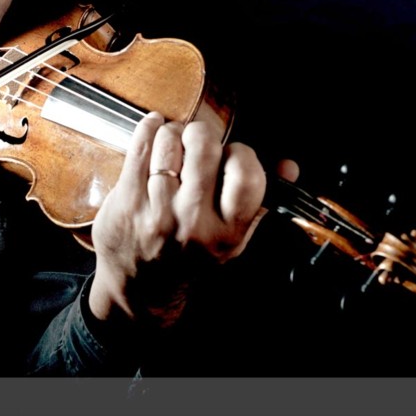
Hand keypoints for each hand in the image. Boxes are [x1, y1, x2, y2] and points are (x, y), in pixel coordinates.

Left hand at [88, 111, 298, 326]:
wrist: (142, 287)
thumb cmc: (190, 255)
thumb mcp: (233, 238)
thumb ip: (260, 200)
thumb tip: (288, 166)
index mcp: (227, 231)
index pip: (246, 174)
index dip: (240, 153)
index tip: (230, 153)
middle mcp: (192, 222)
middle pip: (203, 147)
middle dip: (202, 133)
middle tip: (197, 141)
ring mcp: (157, 211)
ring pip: (169, 142)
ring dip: (173, 131)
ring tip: (173, 140)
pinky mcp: (127, 200)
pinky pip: (139, 148)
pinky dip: (149, 128)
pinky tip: (153, 128)